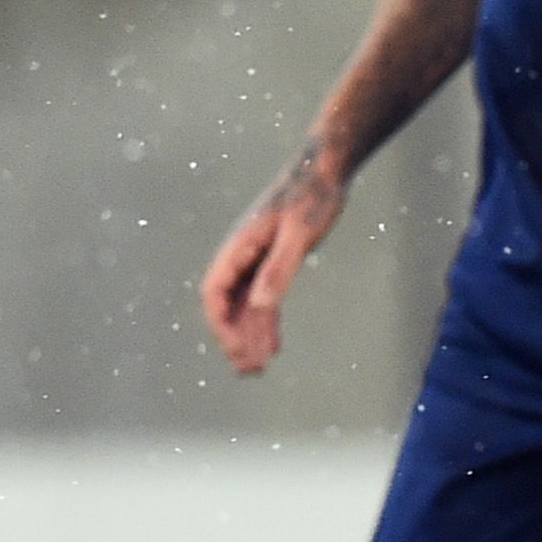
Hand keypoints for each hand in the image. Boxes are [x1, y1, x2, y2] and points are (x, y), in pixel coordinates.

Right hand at [200, 145, 344, 376]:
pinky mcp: (273, 260)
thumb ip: (279, 268)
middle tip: (248, 371)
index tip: (236, 351)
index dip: (221, 324)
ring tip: (257, 368)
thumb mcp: (300, 233)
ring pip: (244, 305)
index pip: (215, 292)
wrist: (325, 170)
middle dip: (234, 338)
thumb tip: (260, 305)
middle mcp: (241, 254)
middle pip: (226, 305)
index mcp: (239, 246)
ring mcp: (255, 258)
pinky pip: (262, 298)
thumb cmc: (313, 195)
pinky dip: (266, 323)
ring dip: (249, 336)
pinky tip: (274, 345)